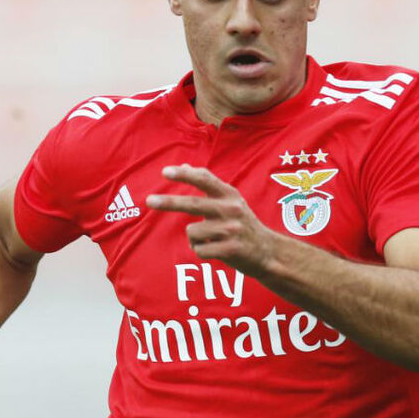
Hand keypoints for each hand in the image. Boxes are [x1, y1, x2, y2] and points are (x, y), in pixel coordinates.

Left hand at [147, 164, 276, 275]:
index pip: (205, 180)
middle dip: (168, 202)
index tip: (165, 172)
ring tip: (211, 239)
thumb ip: (208, 184)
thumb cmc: (244, 223)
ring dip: (195, 238)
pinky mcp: (230, 250)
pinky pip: (199, 250)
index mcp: (230, 195)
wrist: (269, 252)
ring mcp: (231, 230)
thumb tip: (182, 165)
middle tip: (149, 201)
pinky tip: (216, 250)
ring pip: (192, 232)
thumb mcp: (231, 200)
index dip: (184, 175)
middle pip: (193, 204)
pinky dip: (201, 251)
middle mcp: (231, 210)